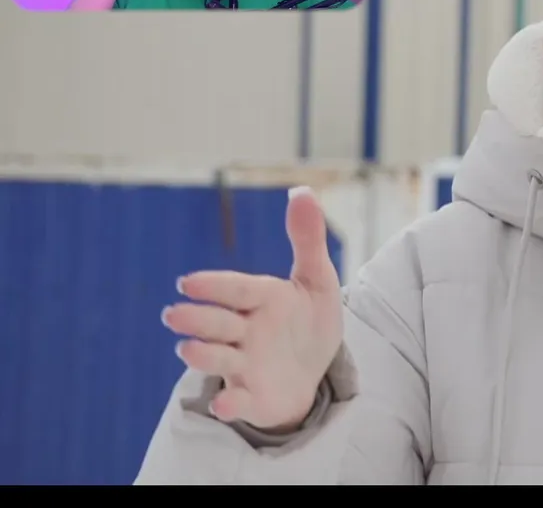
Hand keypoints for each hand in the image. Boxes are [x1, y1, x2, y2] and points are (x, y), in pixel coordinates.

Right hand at [163, 186, 343, 431]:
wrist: (314, 368)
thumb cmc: (307, 319)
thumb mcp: (316, 278)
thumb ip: (307, 239)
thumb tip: (302, 191)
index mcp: (261, 299)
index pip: (237, 289)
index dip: (216, 286)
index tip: (188, 282)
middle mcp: (245, 331)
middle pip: (219, 324)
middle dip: (198, 319)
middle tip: (173, 314)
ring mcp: (246, 365)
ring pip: (220, 360)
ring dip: (205, 356)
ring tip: (187, 349)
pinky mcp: (254, 397)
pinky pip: (241, 402)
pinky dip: (233, 405)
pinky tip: (226, 405)